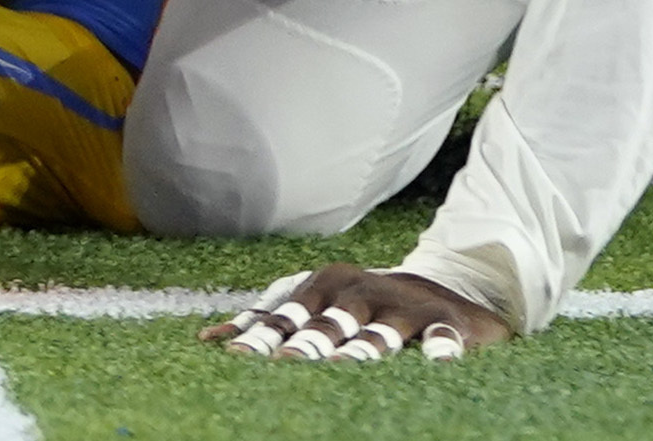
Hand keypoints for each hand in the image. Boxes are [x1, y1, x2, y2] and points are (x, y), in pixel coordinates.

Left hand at [201, 265, 513, 361]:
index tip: (238, 358)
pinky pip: (441, 336)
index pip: (288, 316)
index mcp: (324, 286)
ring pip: (380, 332)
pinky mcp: (443, 320)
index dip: (263, 337)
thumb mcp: (315, 305)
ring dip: (363, 349)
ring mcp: (402, 306)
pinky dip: (439, 347)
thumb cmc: (361, 305)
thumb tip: (209, 339)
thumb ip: (269, 322)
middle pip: (330, 324)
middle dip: (308, 344)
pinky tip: (437, 361)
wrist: (440, 288)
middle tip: (287, 364)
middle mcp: (360, 292)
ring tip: (347, 366)